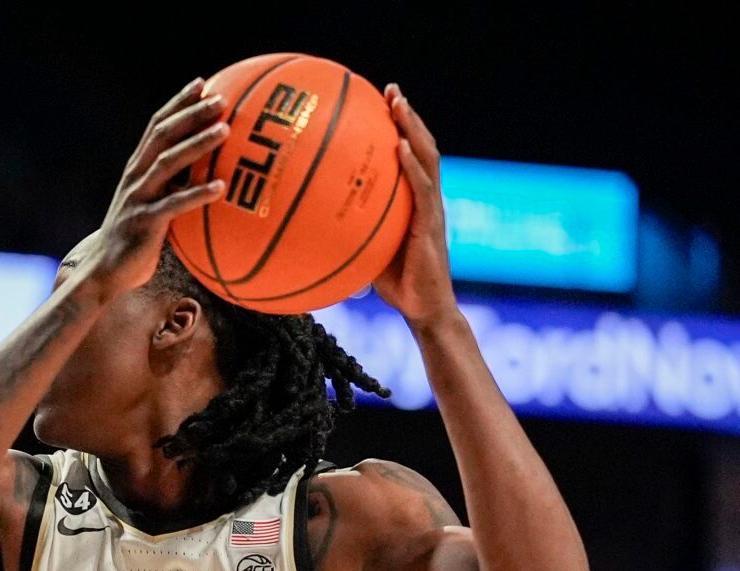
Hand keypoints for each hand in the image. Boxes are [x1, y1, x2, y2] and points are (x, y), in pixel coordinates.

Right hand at [68, 80, 227, 297]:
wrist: (105, 272)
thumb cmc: (137, 240)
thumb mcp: (154, 205)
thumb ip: (174, 187)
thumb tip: (211, 175)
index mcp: (138, 168)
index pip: (157, 125)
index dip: (179, 102)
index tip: (204, 82)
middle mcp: (135, 177)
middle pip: (163, 135)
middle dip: (192, 114)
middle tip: (221, 99)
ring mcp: (138, 198)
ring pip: (168, 162)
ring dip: (198, 144)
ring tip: (226, 130)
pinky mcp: (144, 223)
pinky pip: (174, 205)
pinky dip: (197, 194)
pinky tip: (221, 187)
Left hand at [372, 86, 455, 328]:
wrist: (424, 311)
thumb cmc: (395, 284)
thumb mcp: (365, 251)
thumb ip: (348, 231)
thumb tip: (307, 223)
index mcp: (414, 201)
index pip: (410, 155)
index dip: (400, 128)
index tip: (382, 101)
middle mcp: (427, 198)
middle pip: (422, 146)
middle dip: (408, 115)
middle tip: (391, 90)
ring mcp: (432, 209)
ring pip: (427, 158)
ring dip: (413, 128)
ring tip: (398, 103)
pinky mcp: (431, 226)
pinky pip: (422, 191)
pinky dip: (412, 167)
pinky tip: (400, 148)